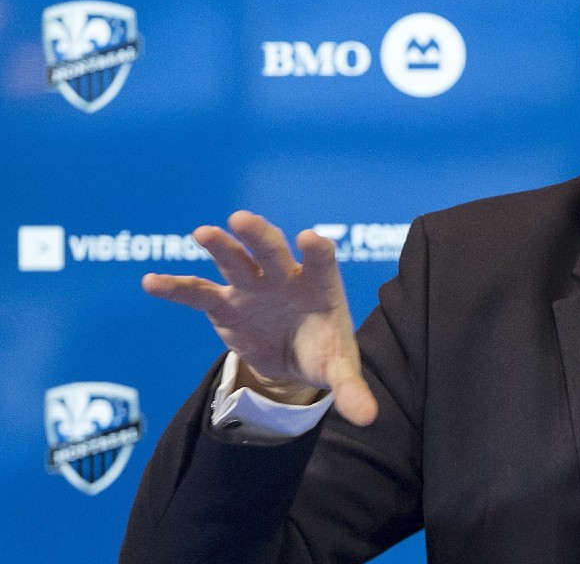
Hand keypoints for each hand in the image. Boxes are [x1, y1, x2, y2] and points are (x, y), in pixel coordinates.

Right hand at [142, 210, 377, 425]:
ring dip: (220, 247)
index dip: (315, 250)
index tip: (309, 240)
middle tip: (242, 220)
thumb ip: (352, 389)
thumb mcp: (339, 370)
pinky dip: (176, 287)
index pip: (320, 260)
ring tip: (203, 233)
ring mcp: (252, 287)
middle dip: (259, 236)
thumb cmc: (323, 351)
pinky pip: (198, 293)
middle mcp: (284, 277)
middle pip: (271, 251)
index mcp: (319, 284)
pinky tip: (152, 283)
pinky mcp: (225, 305)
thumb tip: (369, 418)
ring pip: (233, 261)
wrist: (294, 358)